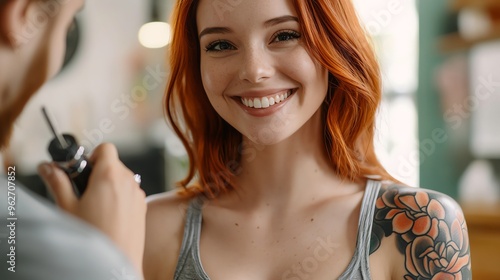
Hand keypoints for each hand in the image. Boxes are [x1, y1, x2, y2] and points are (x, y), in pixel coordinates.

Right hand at [38, 143, 145, 273]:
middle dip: (98, 173)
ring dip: (109, 186)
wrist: (116, 264)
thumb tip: (48, 167)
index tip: (82, 171)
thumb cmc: (93, 237)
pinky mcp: (143, 208)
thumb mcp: (68, 207)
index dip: (92, 155)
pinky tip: (107, 217)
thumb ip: (58, 182)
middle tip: (83, 192)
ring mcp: (138, 194)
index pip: (106, 148)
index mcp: (110, 175)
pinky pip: (130, 193)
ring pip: (123, 179)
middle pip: (114, 164)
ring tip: (94, 208)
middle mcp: (129, 181)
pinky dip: (119, 198)